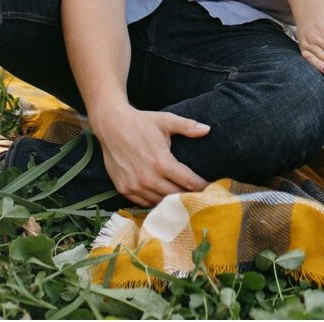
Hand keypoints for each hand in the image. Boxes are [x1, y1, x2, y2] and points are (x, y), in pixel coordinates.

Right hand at [94, 102, 209, 207]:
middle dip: (190, 196)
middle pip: (175, 195)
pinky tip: (164, 198)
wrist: (110, 126)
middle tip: (201, 195)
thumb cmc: (140, 122)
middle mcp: (147, 178)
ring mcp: (134, 185)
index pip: (188, 182)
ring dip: (172, 201)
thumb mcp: (166, 120)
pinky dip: (155, 202)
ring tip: (184, 198)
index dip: (202, 186)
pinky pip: (143, 202)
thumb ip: (188, 126)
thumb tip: (208, 130)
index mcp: (161, 162)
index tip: (212, 188)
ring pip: (160, 202)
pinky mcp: (123, 188)